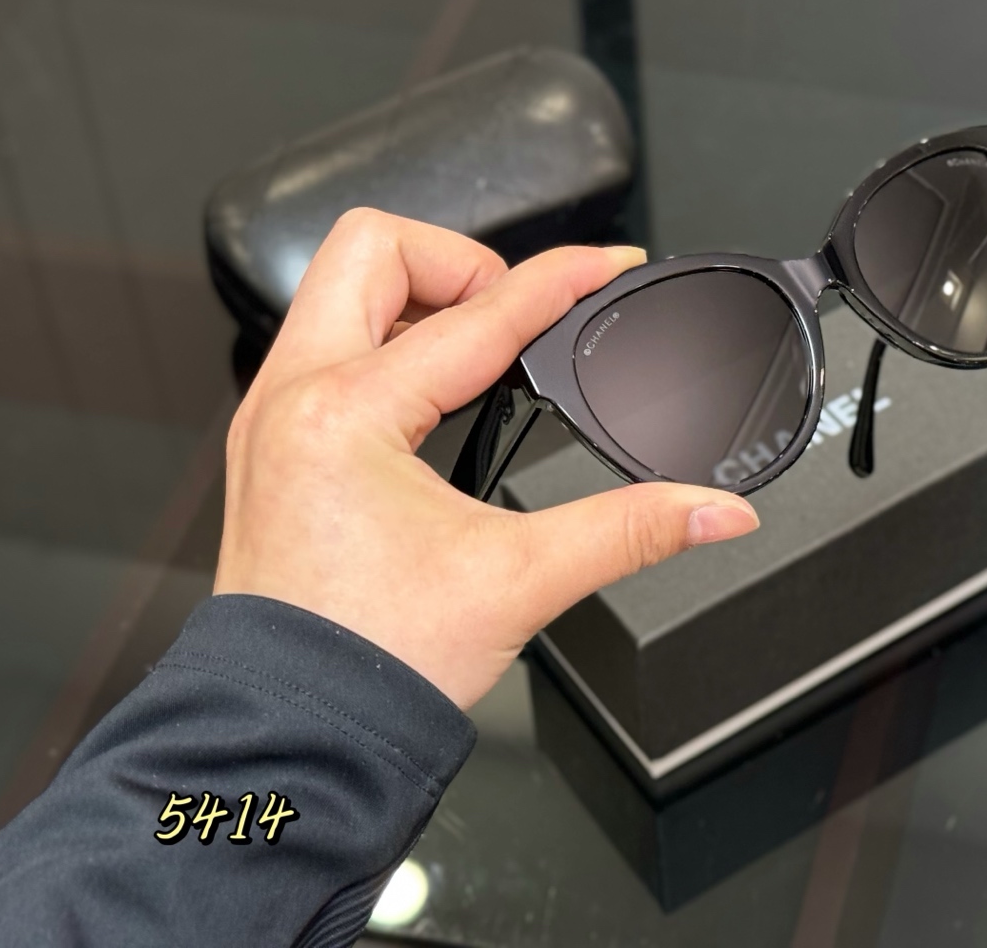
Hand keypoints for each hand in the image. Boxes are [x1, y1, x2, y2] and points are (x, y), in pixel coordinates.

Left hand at [214, 209, 760, 708]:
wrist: (296, 737)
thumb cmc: (369, 665)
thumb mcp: (521, 580)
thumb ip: (632, 531)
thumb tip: (712, 510)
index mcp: (349, 415)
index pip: (481, 313)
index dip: (563, 279)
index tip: (608, 267)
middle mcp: (295, 399)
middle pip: (374, 249)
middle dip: (460, 261)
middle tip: (517, 309)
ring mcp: (273, 419)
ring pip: (339, 291)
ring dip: (419, 298)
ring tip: (483, 345)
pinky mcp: (273, 446)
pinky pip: (325, 346)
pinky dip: (388, 343)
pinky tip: (435, 393)